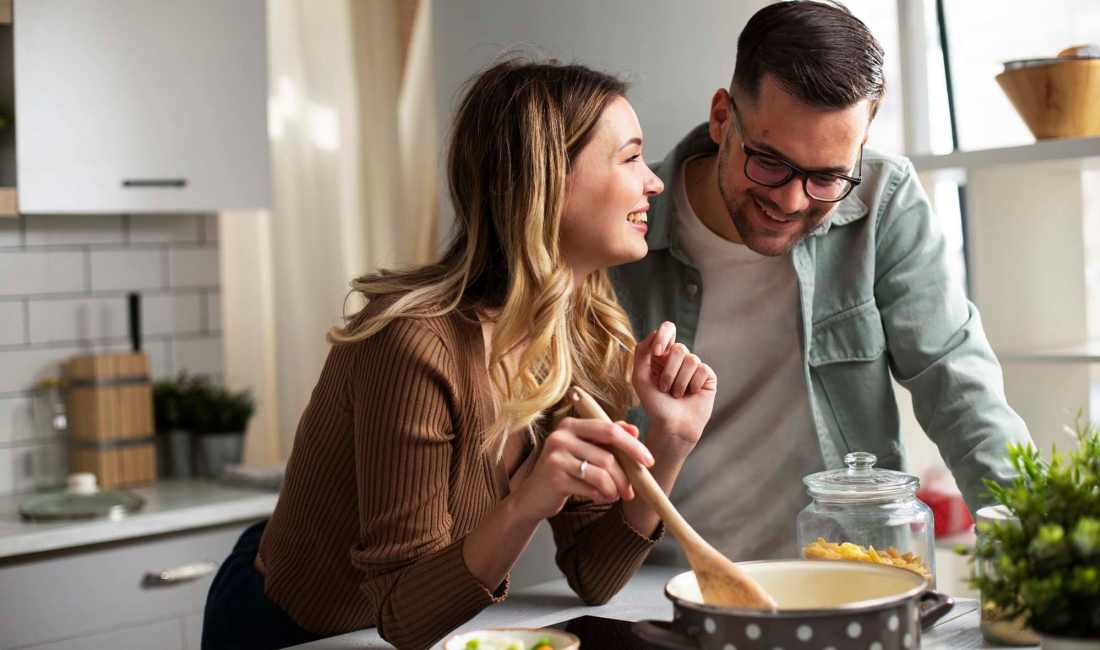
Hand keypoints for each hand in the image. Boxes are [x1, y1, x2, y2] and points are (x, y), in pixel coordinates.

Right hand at [509, 418, 652, 521]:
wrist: (533, 496)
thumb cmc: (565, 471)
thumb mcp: (585, 450)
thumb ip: (607, 439)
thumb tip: (634, 430)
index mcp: (570, 424)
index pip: (609, 429)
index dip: (632, 446)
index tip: (648, 462)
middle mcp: (561, 436)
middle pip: (608, 455)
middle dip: (625, 476)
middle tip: (632, 491)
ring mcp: (556, 456)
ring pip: (602, 474)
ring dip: (614, 489)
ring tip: (613, 495)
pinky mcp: (554, 477)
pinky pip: (591, 488)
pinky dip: (601, 496)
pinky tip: (599, 497)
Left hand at [632, 321, 716, 459]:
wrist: (671, 426)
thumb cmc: (654, 404)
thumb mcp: (640, 377)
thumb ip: (642, 352)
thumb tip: (655, 332)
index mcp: (662, 354)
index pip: (668, 329)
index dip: (664, 336)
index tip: (658, 352)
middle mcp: (679, 358)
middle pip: (679, 348)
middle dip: (669, 371)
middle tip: (664, 388)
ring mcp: (694, 366)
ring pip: (691, 359)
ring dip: (679, 382)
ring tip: (676, 395)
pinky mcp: (707, 376)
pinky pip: (702, 370)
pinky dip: (692, 385)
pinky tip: (691, 395)